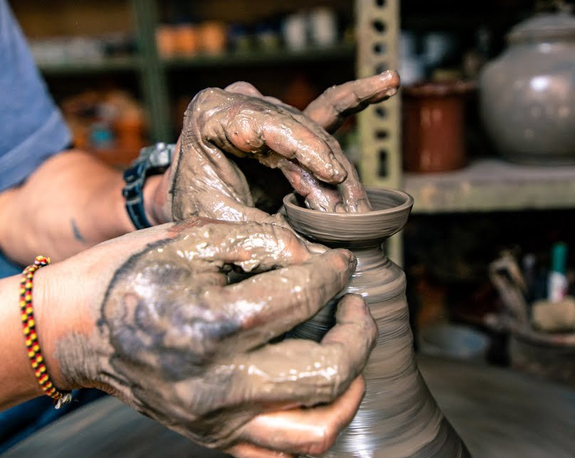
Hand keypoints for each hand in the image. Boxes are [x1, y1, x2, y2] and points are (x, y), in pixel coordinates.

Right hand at [42, 219, 376, 457]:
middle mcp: (216, 385)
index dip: (334, 274)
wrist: (71, 327)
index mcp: (211, 325)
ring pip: (317, 430)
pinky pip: (282, 450)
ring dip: (349, 388)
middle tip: (353, 306)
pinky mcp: (210, 436)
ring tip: (346, 353)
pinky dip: (311, 419)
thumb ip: (261, 239)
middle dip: (360, 334)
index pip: (305, 299)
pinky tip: (307, 384)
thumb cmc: (126, 274)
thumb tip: (315, 259)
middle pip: (329, 375)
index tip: (338, 264)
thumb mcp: (188, 235)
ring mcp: (214, 420)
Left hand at [151, 71, 399, 223]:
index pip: (268, 123)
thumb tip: (316, 259)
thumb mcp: (221, 225)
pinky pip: (327, 110)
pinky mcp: (286, 128)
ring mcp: (266, 111)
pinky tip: (387, 81)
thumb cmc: (194, 213)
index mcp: (212, 114)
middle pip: (300, 131)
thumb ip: (265, 234)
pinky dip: (357, 99)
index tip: (332, 176)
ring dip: (339, 173)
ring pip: (318, 135)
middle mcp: (241, 103)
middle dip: (329, 174)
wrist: (186, 209)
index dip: (306, 149)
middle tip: (351, 213)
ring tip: (358, 208)